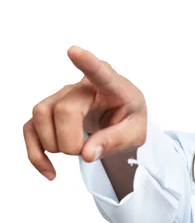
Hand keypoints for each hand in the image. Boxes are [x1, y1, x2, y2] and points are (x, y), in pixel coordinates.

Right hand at [23, 46, 146, 179]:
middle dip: (71, 141)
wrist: (120, 119)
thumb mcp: (136, 133)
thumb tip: (87, 154)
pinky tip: (50, 171)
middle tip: (89, 150)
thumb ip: (116, 141)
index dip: (87, 63)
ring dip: (53, 144)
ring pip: (40, 115)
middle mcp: (83, 87)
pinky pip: (29, 129)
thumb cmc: (129, 119)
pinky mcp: (47, 111)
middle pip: (64, 110)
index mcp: (113, 87)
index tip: (74, 51)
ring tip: (75, 150)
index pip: (100, 72)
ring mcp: (61, 96)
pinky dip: (36, 154)